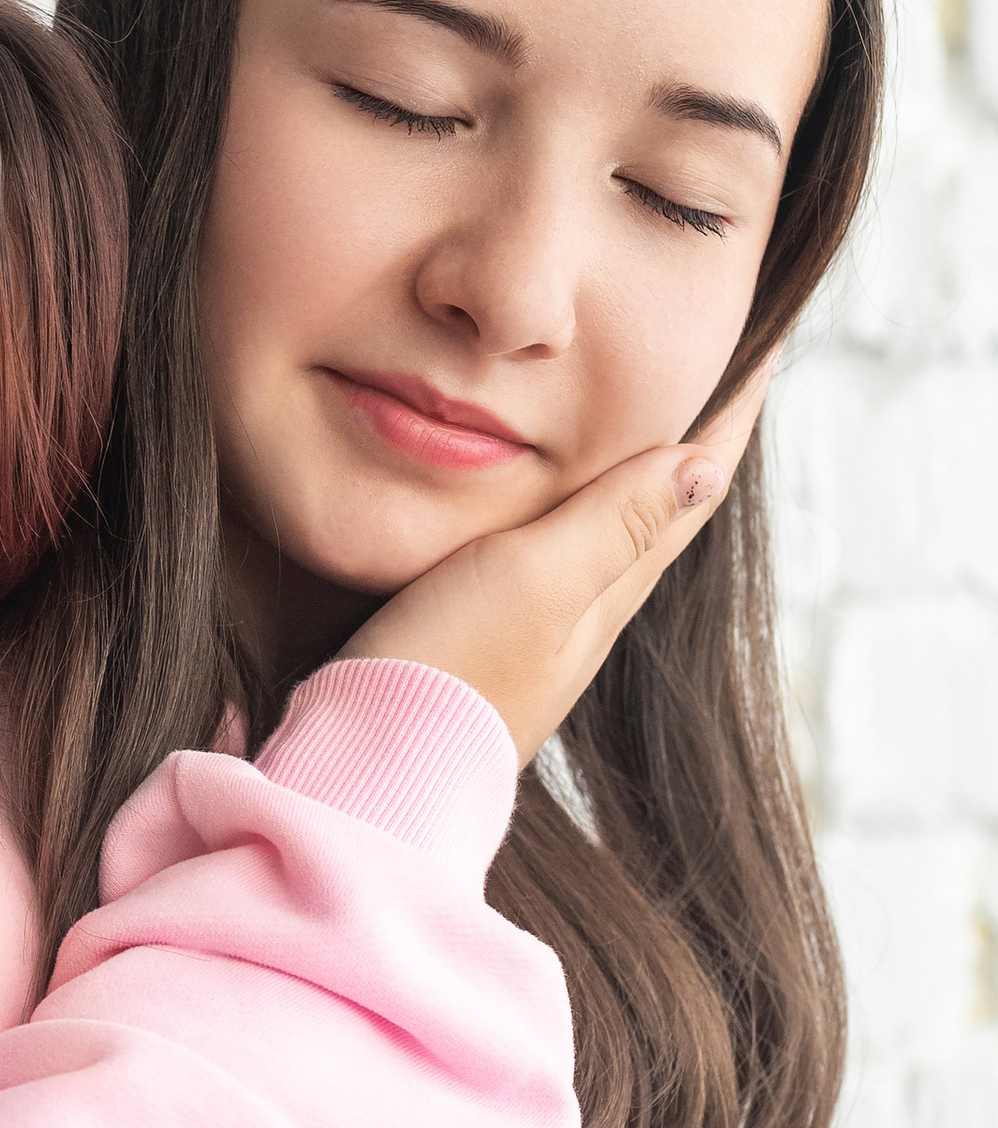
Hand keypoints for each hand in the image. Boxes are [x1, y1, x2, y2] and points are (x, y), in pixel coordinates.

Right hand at [339, 367, 772, 766]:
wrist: (369, 780)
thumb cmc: (446, 675)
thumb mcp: (532, 581)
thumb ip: (610, 523)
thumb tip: (706, 464)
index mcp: (608, 587)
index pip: (689, 488)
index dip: (726, 415)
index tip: (758, 347)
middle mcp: (586, 612)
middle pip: (659, 509)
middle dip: (687, 435)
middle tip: (710, 368)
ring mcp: (537, 635)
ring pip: (605, 535)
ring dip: (629, 472)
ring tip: (637, 419)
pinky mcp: (483, 646)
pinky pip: (548, 559)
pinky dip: (563, 510)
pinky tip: (538, 509)